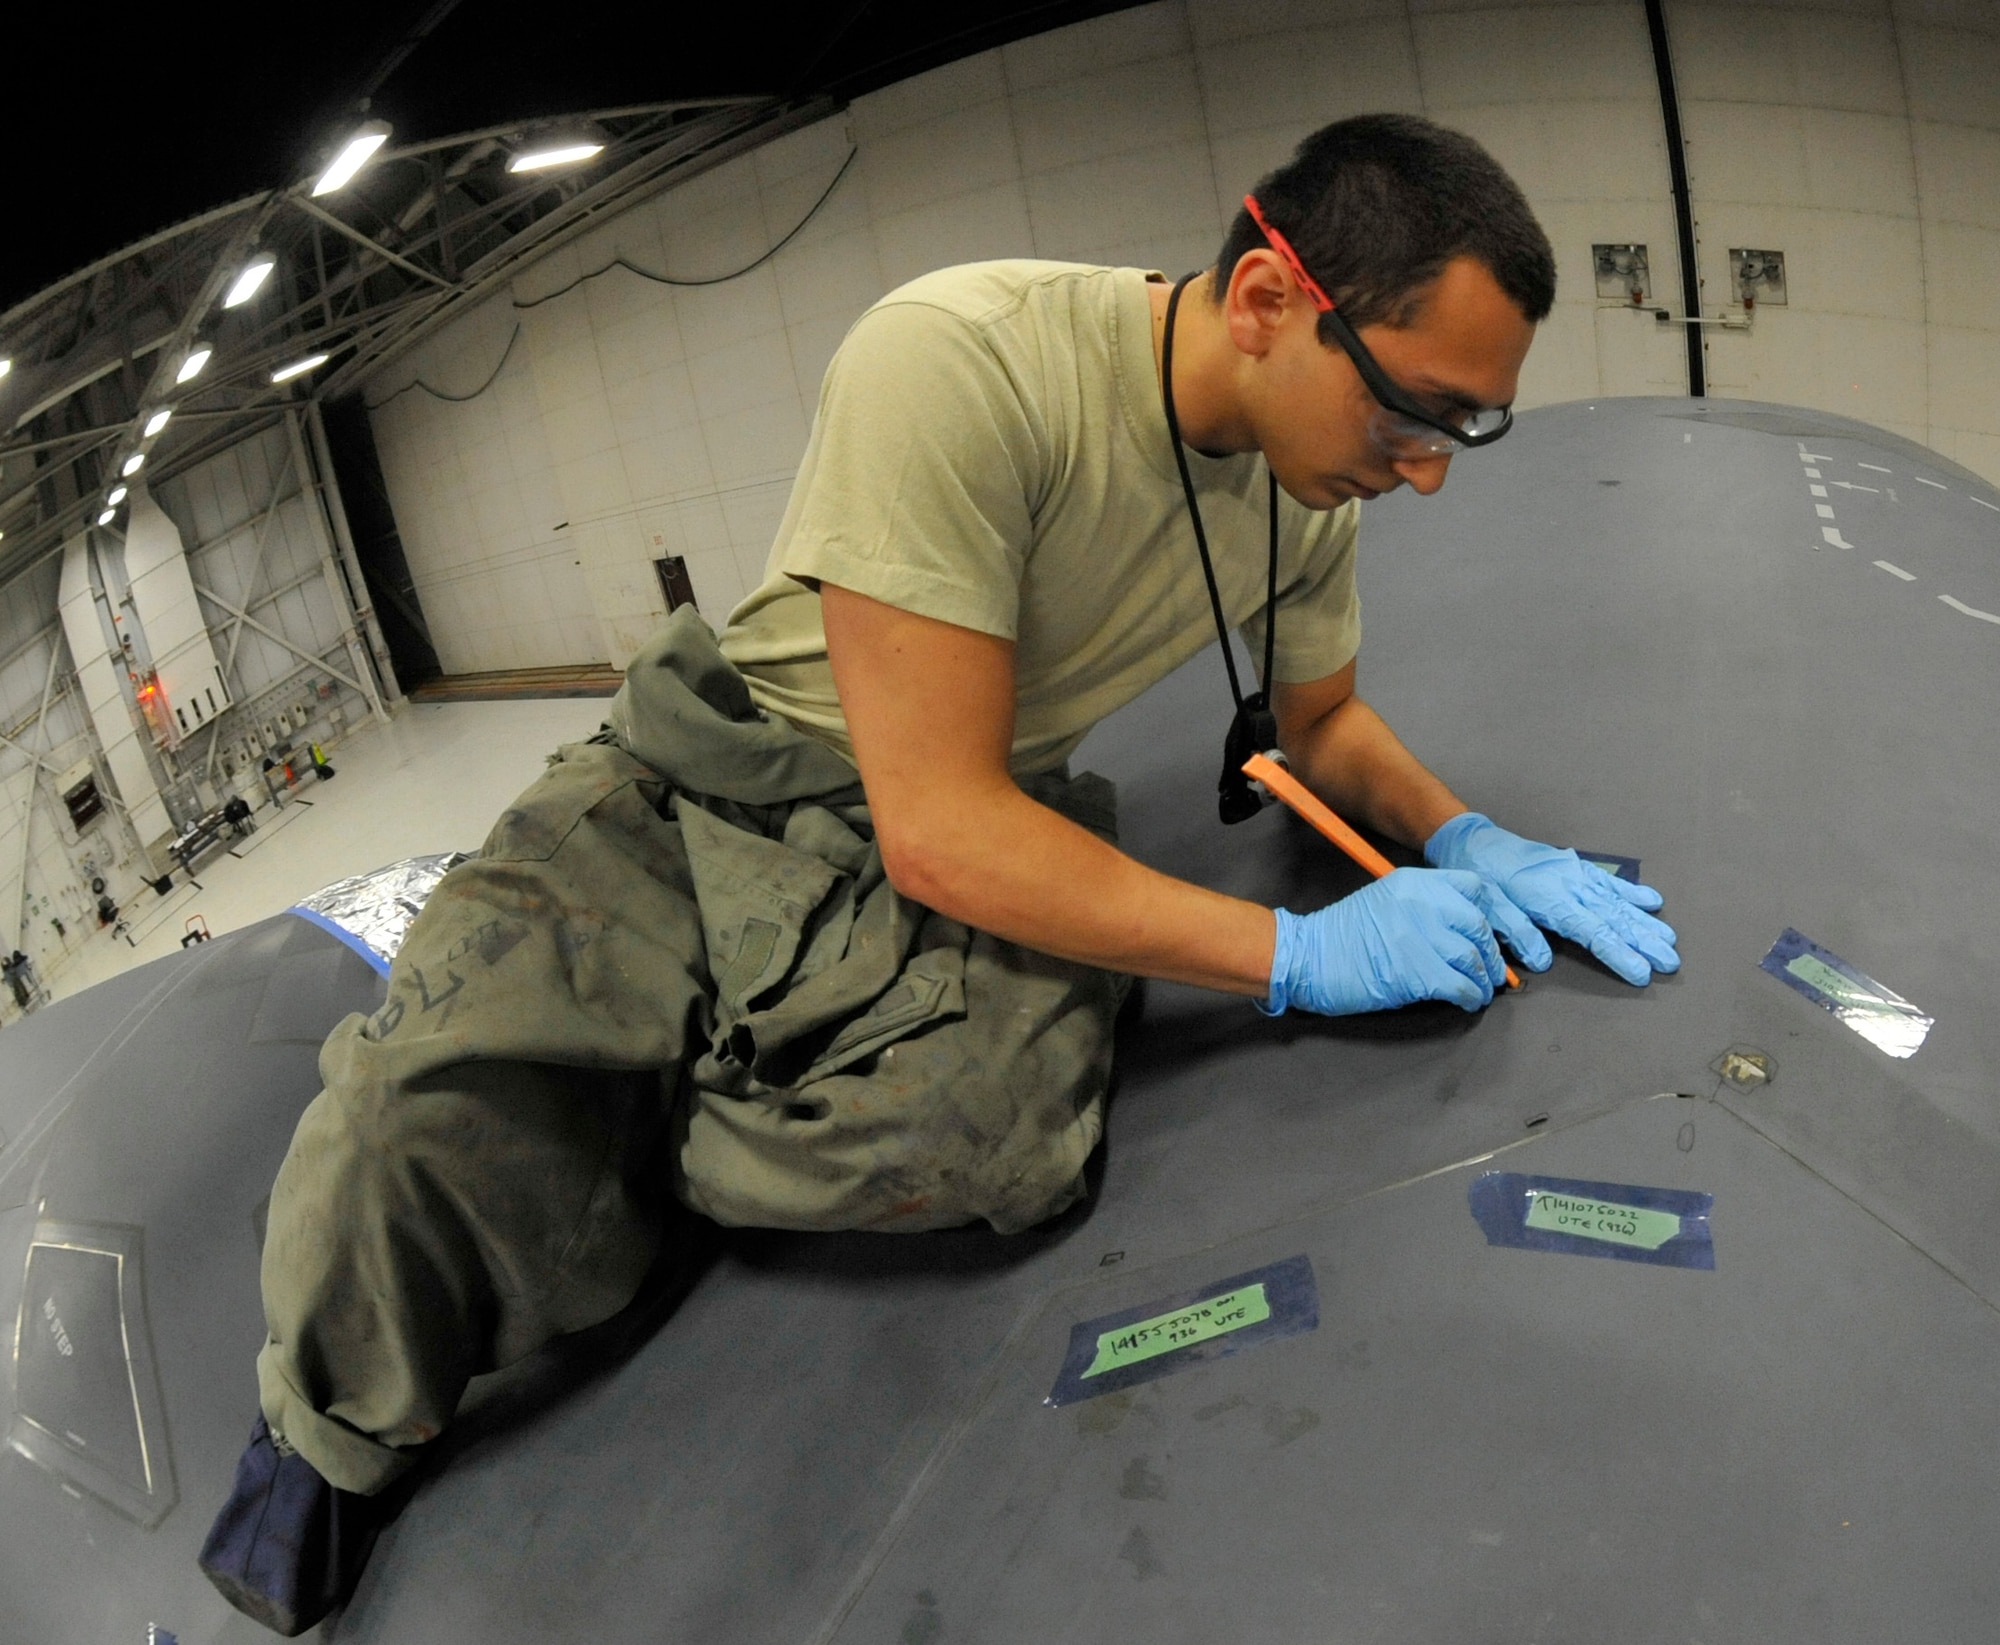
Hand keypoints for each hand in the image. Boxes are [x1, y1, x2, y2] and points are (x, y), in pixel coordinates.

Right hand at [1264, 867, 1509, 1015]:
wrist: (1307, 957)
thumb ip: (1423, 905)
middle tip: (1491, 971)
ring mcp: (1421, 936)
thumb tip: (1463, 931)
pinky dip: (1471, 996)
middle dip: (1491, 954)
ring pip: (1474, 958)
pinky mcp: (1417, 972)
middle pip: (1479, 925)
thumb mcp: (1385, 900)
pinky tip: (1468, 1001)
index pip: (1475, 888)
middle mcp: (1423, 903)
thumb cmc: (1342, 935)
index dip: (1491, 914)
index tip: (1492, 936)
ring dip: (1484, 980)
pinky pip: (1461, 985)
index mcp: (1415, 882)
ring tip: (1481, 990)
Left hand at [1423, 812, 1678, 985]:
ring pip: (1618, 902)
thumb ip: (1519, 934)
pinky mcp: (1576, 866)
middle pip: (1614, 919)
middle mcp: (1571, 886)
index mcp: (1552, 900)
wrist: (1478, 844)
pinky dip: (1632, 892)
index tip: (1643, 973)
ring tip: (1670, 940)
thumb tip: (1543, 962)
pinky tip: (1654, 902)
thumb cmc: (1484, 880)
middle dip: (1644, 942)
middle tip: (1671, 962)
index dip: (1620, 955)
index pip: (1594, 933)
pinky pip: (1609, 881)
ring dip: (1645, 922)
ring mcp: (1577, 874)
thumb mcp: (1492, 909)